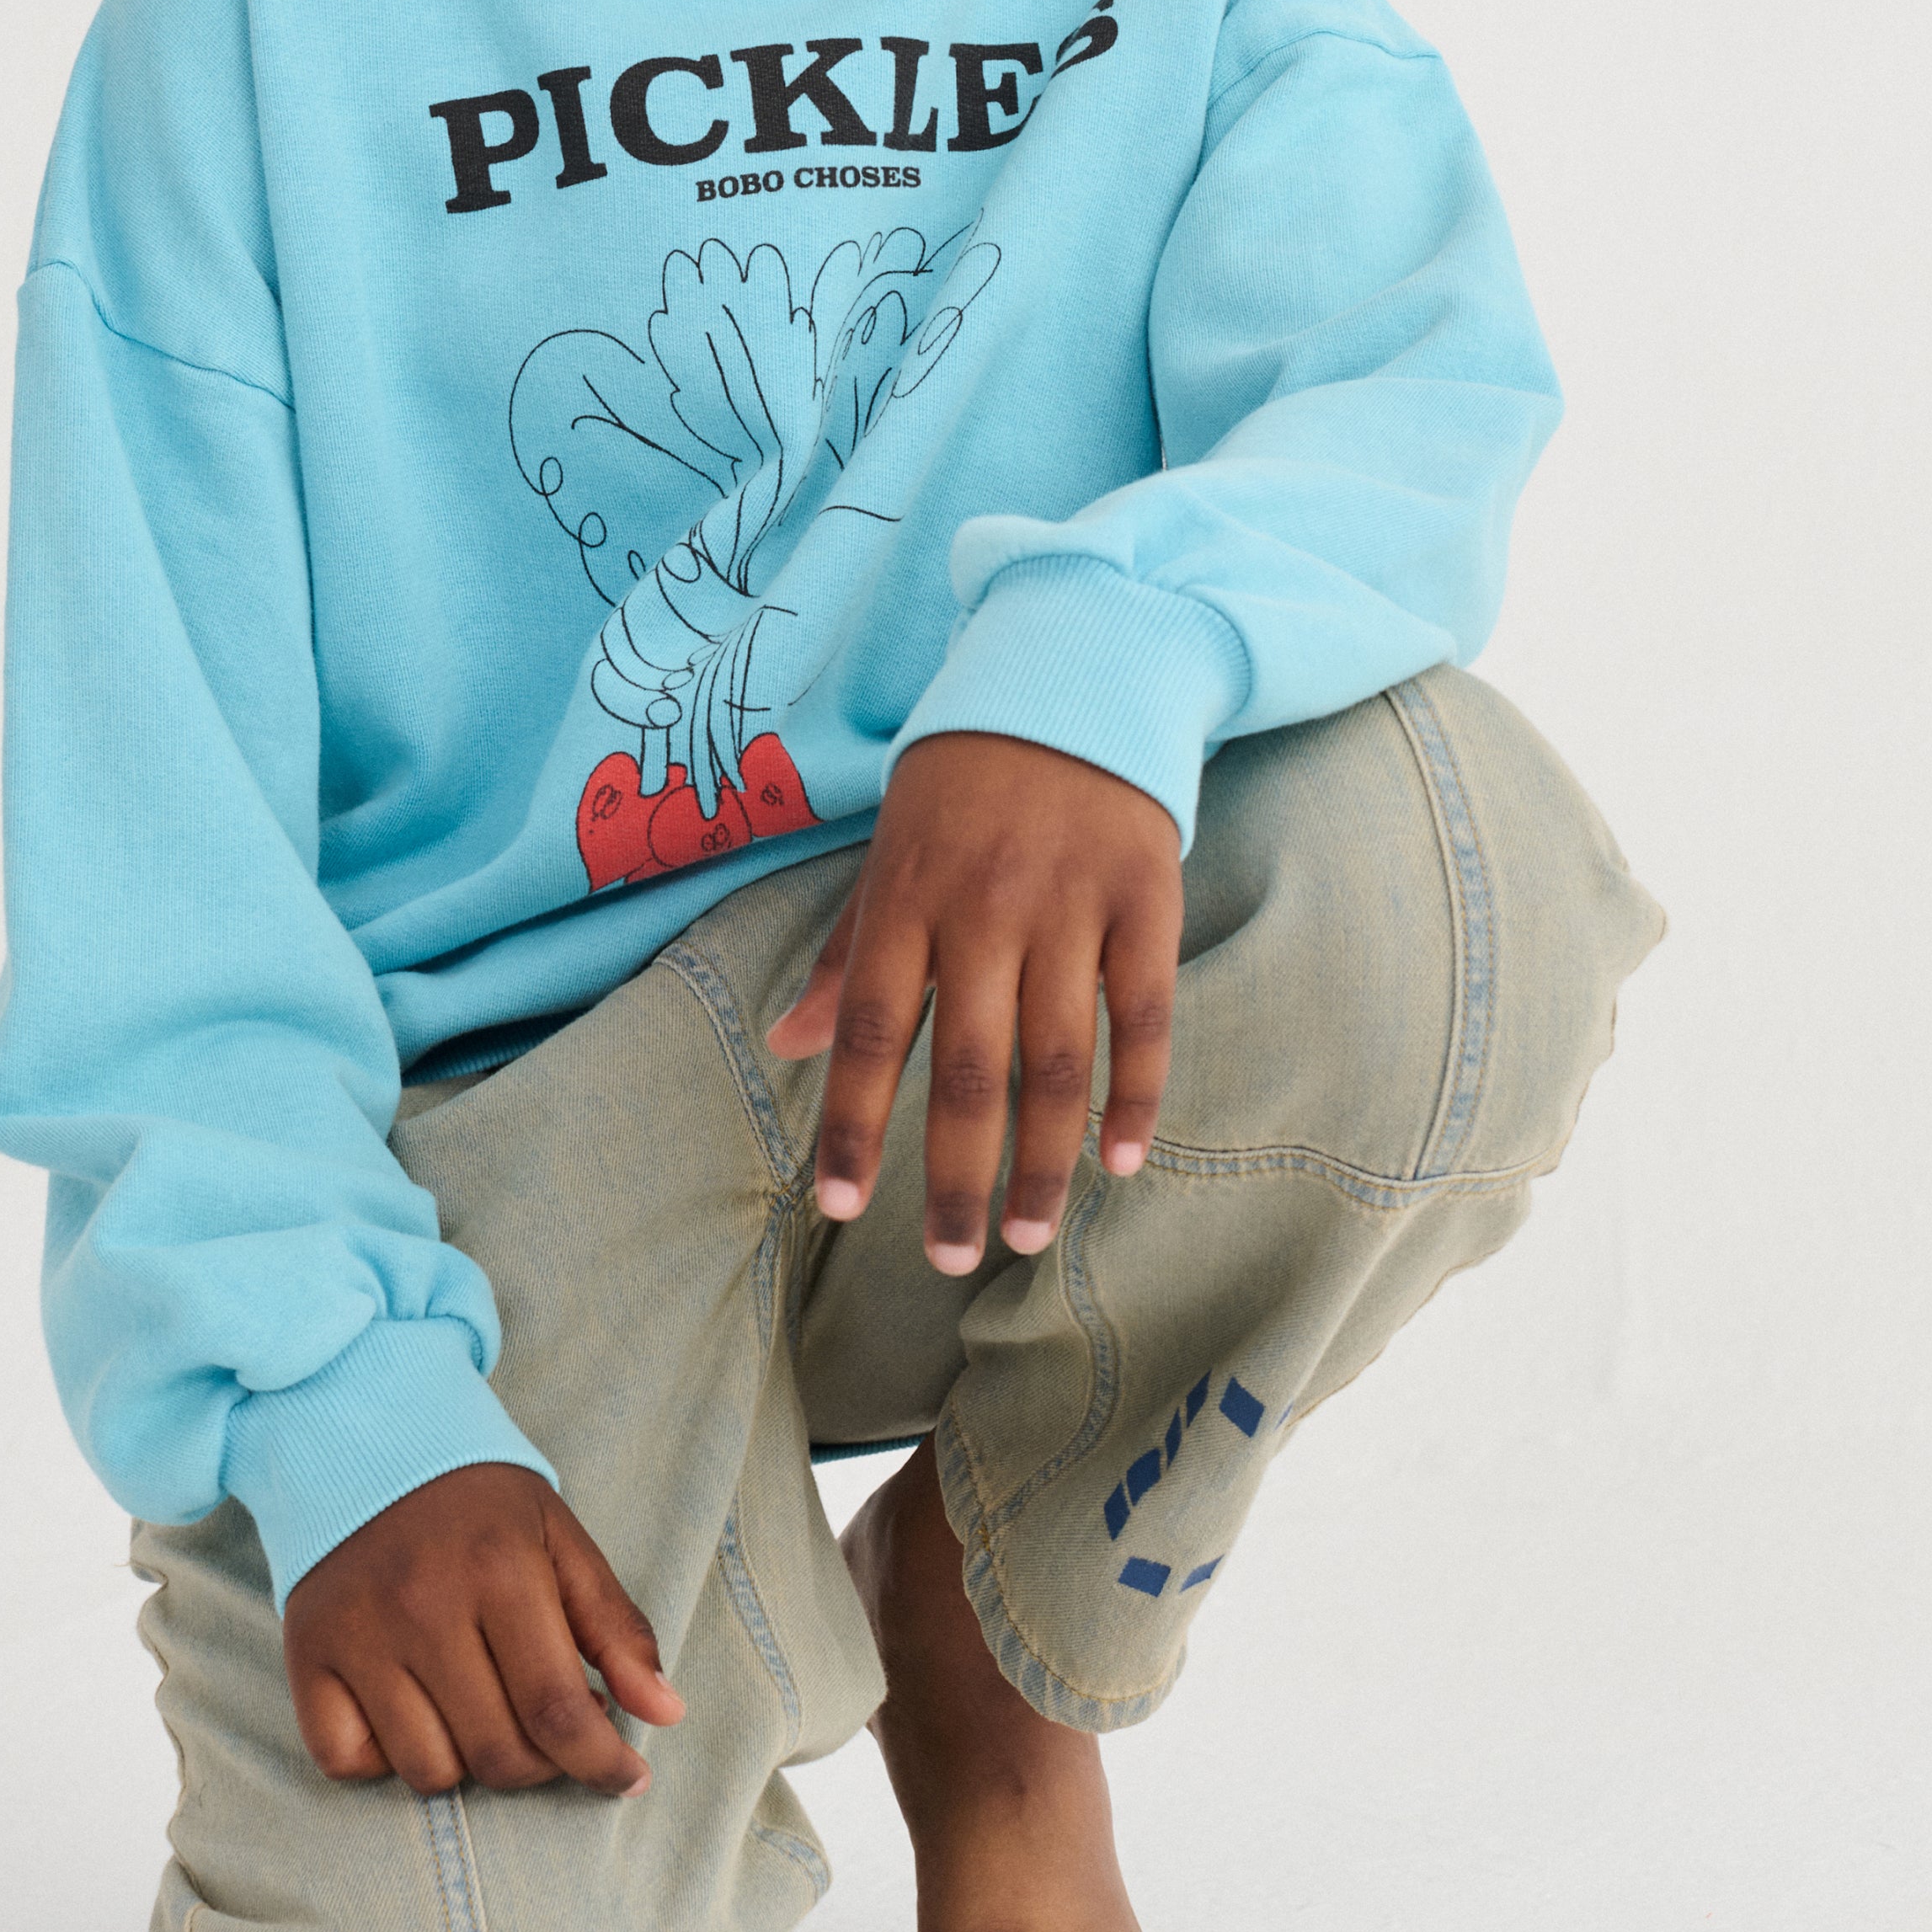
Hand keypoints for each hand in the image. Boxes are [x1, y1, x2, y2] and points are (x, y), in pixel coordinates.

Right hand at [282, 1463, 684, 1793]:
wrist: (364, 1439)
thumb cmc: (477, 1503)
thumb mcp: (560, 1539)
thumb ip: (616, 1627)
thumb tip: (666, 1713)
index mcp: (500, 1570)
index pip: (558, 1710)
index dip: (602, 1763)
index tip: (628, 1778)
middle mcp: (423, 1607)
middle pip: (497, 1753)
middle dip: (544, 1765)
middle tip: (552, 1732)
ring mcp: (358, 1635)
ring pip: (428, 1771)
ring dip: (470, 1764)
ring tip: (484, 1712)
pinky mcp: (307, 1655)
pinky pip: (347, 1762)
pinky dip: (385, 1761)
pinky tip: (414, 1715)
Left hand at [765, 732, 1182, 1273]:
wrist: (1071, 672)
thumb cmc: (962, 781)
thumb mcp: (890, 852)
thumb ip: (849, 956)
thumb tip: (787, 1046)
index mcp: (908, 896)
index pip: (874, 1033)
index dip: (856, 1126)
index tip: (842, 1209)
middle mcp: (984, 907)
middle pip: (968, 1068)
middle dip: (956, 1176)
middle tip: (952, 1259)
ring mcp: (1070, 904)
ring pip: (1056, 1060)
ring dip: (1043, 1159)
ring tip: (1029, 1234)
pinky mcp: (1144, 897)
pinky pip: (1142, 1015)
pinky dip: (1134, 1094)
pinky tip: (1121, 1160)